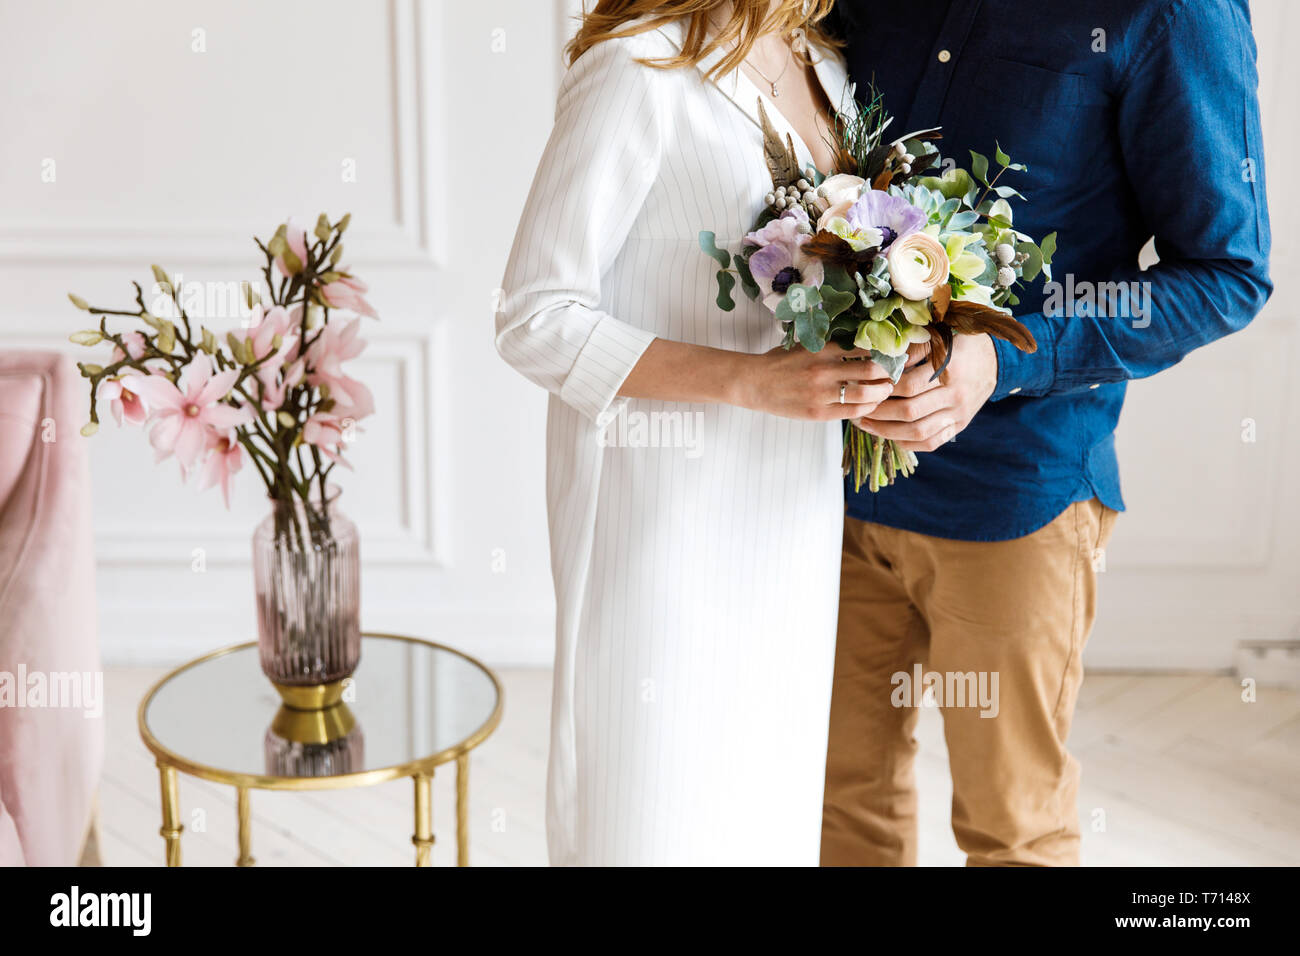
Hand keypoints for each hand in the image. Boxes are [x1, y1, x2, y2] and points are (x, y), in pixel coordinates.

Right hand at [733, 345, 893, 420]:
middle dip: (889, 372)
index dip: (883, 350)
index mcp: (822, 349)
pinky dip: (866, 408)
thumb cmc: (780, 363)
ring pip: (865, 393)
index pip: (864, 347)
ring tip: (886, 390)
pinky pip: (852, 411)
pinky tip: (870, 404)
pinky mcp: (818, 412)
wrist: (754, 383)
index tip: (893, 352)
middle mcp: (824, 370)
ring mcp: (821, 393)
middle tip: (896, 373)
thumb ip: (831, 346)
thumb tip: (862, 345)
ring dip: (881, 392)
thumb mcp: (805, 346)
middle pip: (871, 370)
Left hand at [855, 333, 997, 451]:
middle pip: (909, 411)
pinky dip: (908, 443)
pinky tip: (890, 436)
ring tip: (866, 425)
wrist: (995, 361)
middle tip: (858, 409)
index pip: (908, 386)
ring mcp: (957, 413)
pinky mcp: (958, 426)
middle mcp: (954, 394)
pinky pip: (931, 443)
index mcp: (948, 369)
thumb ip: (914, 347)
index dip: (883, 389)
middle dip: (879, 413)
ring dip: (887, 432)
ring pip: (917, 431)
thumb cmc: (961, 344)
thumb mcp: (942, 336)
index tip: (864, 388)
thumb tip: (882, 357)